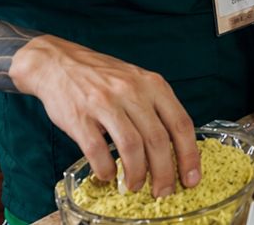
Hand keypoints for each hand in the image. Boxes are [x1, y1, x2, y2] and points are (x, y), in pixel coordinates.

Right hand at [10, 35, 198, 197]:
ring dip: (136, 173)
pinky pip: (97, 150)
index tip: (192, 178)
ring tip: (136, 186)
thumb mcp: (140, 82)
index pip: (181, 123)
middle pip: (158, 139)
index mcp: (154, 85)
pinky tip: (109, 175)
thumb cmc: (106, 78)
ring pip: (131, 147)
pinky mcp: (80, 117)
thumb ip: (157, 108)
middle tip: (163, 191)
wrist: (61, 64)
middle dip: (164, 172)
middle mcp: (133, 92)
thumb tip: (176, 147)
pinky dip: (106, 169)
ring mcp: (106, 103)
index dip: (189, 155)